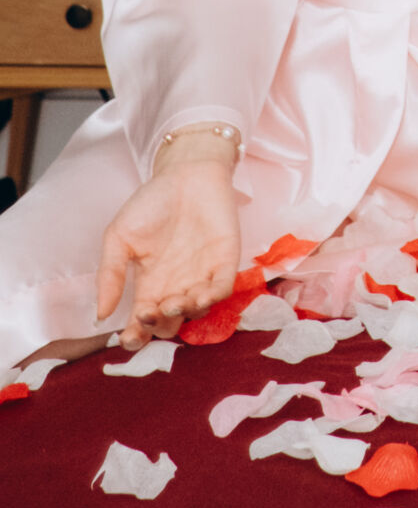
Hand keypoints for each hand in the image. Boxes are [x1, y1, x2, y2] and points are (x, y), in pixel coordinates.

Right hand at [96, 156, 240, 349]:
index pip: (143, 322)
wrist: (186, 171)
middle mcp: (176, 286)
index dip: (136, 336)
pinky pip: (223, 289)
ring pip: (196, 312)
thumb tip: (101, 316)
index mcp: (149, 285)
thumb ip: (109, 274)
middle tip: (152, 311)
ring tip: (174, 301)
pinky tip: (202, 296)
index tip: (128, 336)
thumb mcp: (120, 237)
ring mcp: (202, 275)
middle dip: (161, 326)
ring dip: (185, 313)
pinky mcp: (225, 261)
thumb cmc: (152, 202)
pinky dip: (214, 298)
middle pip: (170, 323)